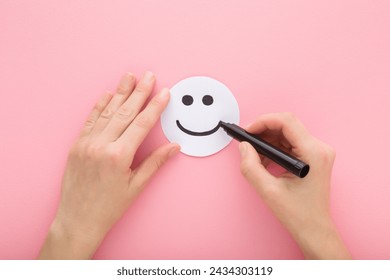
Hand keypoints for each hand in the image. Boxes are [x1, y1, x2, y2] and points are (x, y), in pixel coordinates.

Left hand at [38, 71, 179, 258]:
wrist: (78, 220)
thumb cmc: (108, 207)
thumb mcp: (136, 186)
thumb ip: (155, 163)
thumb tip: (174, 147)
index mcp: (119, 156)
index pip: (142, 123)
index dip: (155, 106)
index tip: (164, 92)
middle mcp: (101, 145)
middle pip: (125, 112)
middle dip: (139, 92)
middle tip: (149, 76)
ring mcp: (86, 143)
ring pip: (107, 112)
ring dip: (120, 93)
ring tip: (129, 77)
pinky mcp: (76, 145)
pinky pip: (90, 120)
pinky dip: (99, 105)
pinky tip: (107, 94)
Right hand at [239, 113, 350, 258]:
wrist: (314, 229)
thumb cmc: (298, 214)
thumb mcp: (268, 190)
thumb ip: (251, 166)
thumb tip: (244, 146)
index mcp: (313, 153)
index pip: (287, 121)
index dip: (263, 121)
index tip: (247, 130)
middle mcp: (319, 148)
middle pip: (287, 125)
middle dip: (263, 130)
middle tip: (247, 141)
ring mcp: (318, 152)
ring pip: (287, 133)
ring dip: (268, 140)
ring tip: (254, 154)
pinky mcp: (313, 157)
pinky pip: (290, 143)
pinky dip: (274, 148)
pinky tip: (264, 160)